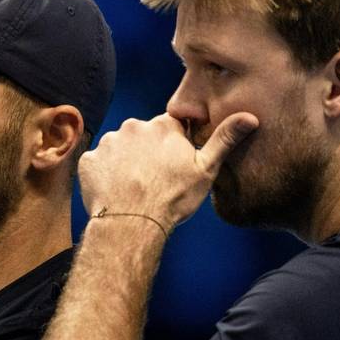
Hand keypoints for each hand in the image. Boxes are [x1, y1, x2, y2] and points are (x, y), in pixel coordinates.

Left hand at [78, 112, 257, 229]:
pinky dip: (105, 175)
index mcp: (163, 126)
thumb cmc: (172, 199)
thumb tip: (250, 117)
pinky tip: (116, 191)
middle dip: (147, 153)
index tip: (173, 165)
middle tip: (154, 179)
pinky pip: (98, 163)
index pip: (170, 127)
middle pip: (143, 136)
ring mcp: (108, 143)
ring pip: (120, 148)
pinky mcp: (89, 160)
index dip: (173, 146)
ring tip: (134, 188)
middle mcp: (134, 127)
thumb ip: (224, 139)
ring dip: (125, 163)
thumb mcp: (205, 170)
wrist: (132, 223)